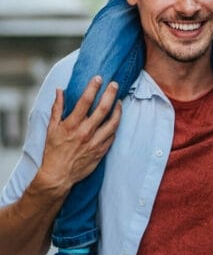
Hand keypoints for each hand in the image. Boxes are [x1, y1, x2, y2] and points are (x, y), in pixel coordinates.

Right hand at [36, 76, 120, 198]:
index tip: (99, 78)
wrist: (58, 175)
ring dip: (118, 110)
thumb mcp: (51, 128)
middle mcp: (85, 132)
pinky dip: (115, 126)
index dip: (93, 88)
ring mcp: (95, 142)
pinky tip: (116, 119)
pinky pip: (112, 136)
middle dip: (110, 94)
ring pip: (113, 123)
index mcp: (72, 125)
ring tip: (119, 102)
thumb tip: (60, 90)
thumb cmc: (53, 151)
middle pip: (103, 109)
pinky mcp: (101, 151)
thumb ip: (57, 108)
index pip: (85, 102)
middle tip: (115, 84)